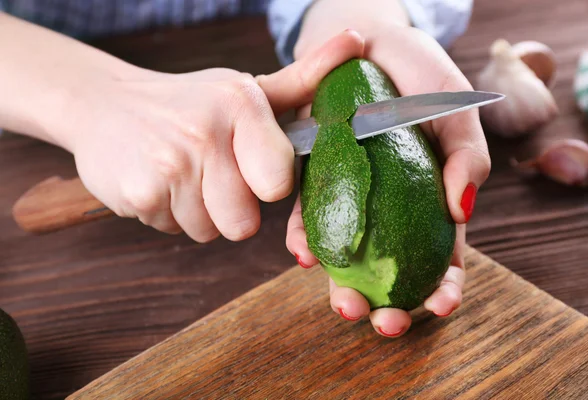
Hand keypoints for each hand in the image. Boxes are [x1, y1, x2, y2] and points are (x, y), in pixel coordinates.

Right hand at [55, 30, 363, 241]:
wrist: (103, 105)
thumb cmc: (190, 103)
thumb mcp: (246, 89)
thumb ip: (306, 77)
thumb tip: (358, 40)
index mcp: (241, 105)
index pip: (279, 184)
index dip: (267, 184)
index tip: (251, 167)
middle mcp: (206, 132)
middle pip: (244, 224)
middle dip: (232, 208)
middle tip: (212, 173)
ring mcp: (170, 165)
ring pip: (209, 231)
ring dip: (199, 211)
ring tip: (183, 173)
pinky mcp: (139, 193)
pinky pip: (175, 230)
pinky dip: (169, 214)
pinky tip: (160, 181)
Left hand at [287, 22, 490, 335]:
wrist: (360, 42)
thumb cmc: (417, 74)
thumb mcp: (454, 109)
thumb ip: (466, 157)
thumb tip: (463, 211)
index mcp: (433, 198)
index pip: (445, 254)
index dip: (446, 286)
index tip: (441, 305)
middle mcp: (392, 207)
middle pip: (394, 269)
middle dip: (392, 304)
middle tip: (384, 322)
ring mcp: (354, 199)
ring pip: (350, 256)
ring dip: (345, 286)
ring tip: (344, 304)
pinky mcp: (317, 182)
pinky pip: (310, 218)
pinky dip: (307, 238)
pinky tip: (304, 253)